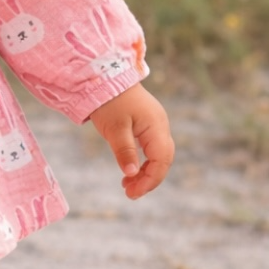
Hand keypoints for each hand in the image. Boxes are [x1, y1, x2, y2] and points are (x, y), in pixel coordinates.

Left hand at [88, 82, 173, 199]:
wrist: (105, 76)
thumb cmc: (109, 101)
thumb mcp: (114, 128)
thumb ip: (124, 151)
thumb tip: (131, 174)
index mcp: (156, 127)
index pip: (161, 161)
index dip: (150, 180)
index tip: (132, 193)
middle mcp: (160, 126)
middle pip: (163, 160)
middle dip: (148, 179)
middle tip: (129, 193)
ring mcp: (155, 125)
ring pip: (158, 155)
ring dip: (145, 172)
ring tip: (127, 185)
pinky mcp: (147, 124)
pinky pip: (151, 148)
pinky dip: (143, 162)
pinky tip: (130, 170)